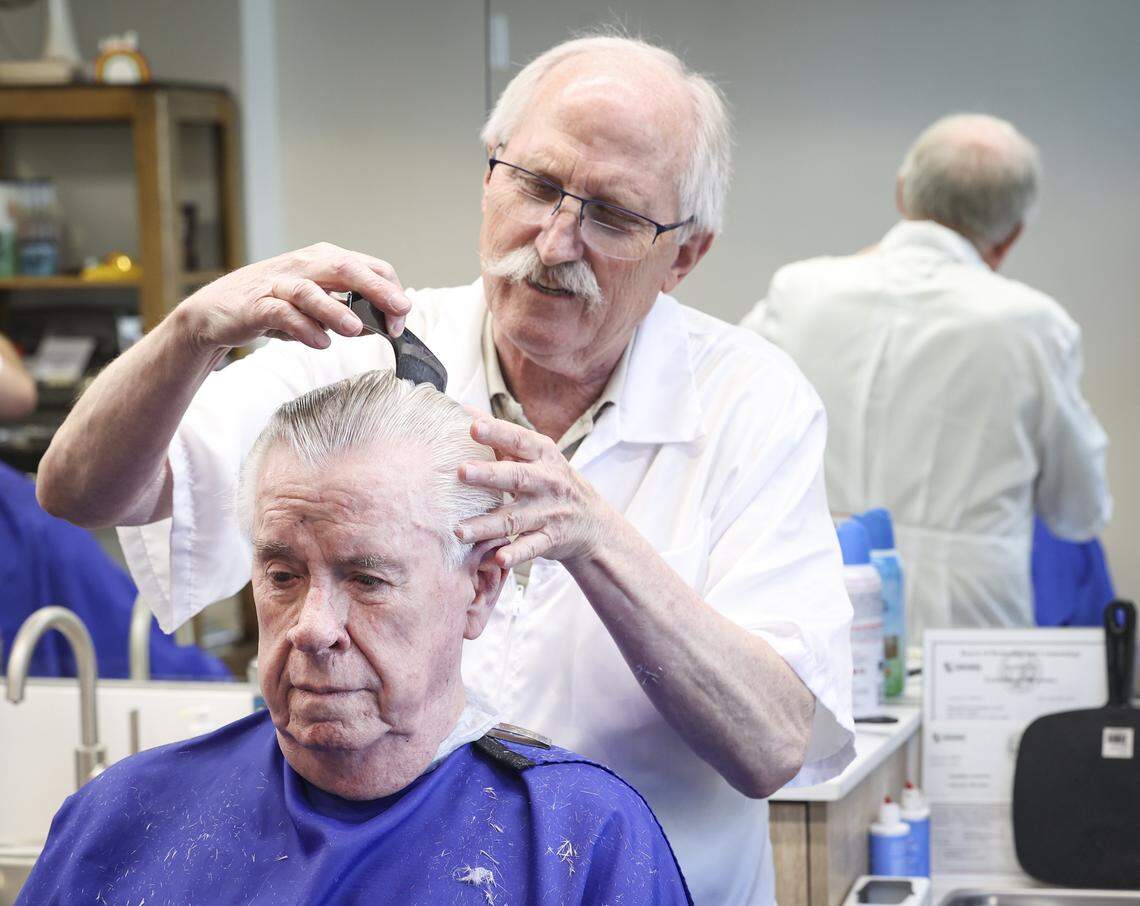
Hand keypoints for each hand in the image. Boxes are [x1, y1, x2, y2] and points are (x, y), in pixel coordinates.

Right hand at [178, 242, 410, 352]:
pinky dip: (303, 328)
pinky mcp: (256, 305)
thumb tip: (383, 324)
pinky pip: (282, 314)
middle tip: (398, 310)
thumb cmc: (274, 306)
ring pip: (310, 290)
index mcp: (323, 260)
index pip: (367, 266)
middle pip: (344, 268)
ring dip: (336, 309)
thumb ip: (348, 311)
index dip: (389, 291)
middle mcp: (303, 265)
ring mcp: (278, 283)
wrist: (217, 312)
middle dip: (375, 288)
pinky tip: (320, 343)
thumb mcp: (316, 306)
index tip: (400, 320)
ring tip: (356, 330)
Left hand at [456, 414, 610, 568]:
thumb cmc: (551, 481)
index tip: (473, 426)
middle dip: (489, 475)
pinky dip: (515, 554)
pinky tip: (497, 559)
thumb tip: (464, 409)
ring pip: (516, 518)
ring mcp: (550, 511)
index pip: (518, 440)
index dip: (496, 432)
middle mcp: (548, 481)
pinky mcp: (551, 539)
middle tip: (461, 472)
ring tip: (459, 531)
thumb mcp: (536, 456)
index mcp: (543, 455)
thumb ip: (502, 437)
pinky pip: (531, 547)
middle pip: (517, 477)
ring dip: (487, 525)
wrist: (591, 522)